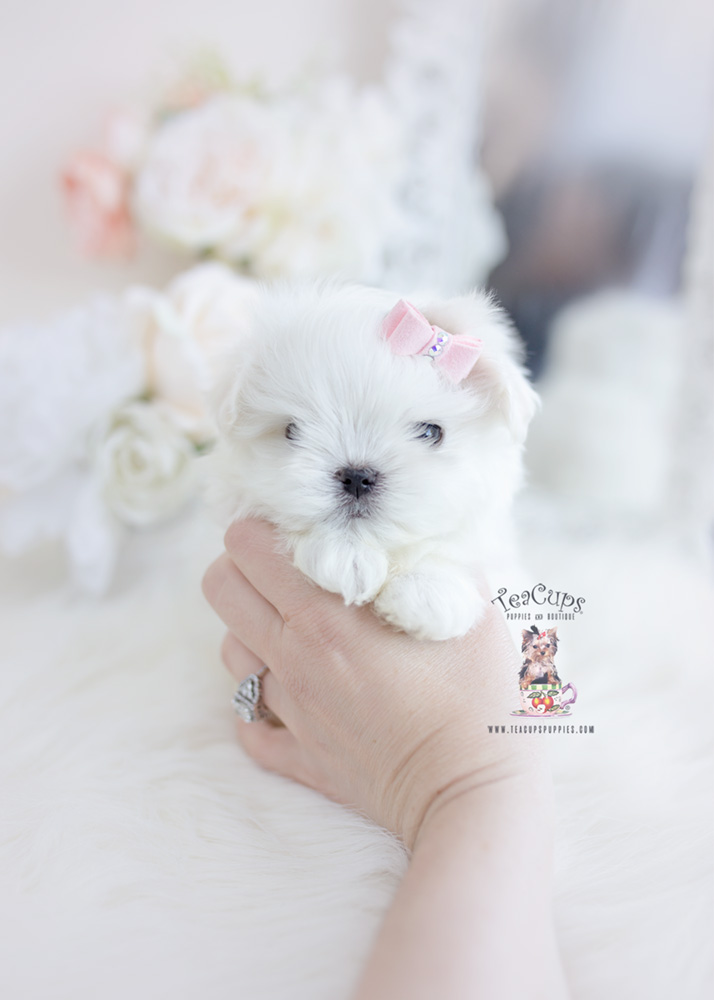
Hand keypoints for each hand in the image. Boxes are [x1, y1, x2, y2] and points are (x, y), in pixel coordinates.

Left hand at [202, 519, 546, 849]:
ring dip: (251, 630)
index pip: (248, 549)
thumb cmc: (481, 701)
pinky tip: (296, 694)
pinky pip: (251, 727)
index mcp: (326, 618)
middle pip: (220, 590)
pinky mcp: (302, 759)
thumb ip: (442, 562)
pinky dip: (262, 705)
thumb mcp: (472, 613)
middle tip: (283, 568)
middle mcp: (295, 661)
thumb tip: (425, 533)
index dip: (262, 527)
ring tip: (295, 627)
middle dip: (241, 567)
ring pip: (230, 653)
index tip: (292, 527)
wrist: (473, 798)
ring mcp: (292, 714)